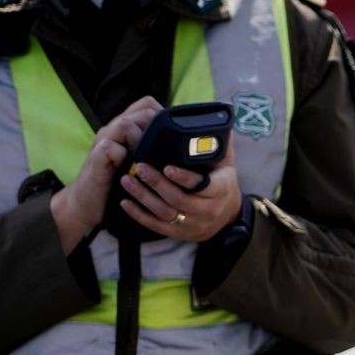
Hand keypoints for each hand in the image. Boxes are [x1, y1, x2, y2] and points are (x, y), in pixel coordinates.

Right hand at [51, 96, 162, 253]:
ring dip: (141, 141)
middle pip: (141, 111)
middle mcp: (114, 129)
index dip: (162, 114)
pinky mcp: (95, 158)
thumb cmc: (116, 182)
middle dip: (156, 129)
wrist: (85, 201)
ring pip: (125, 124)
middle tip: (160, 151)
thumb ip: (154, 149)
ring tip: (144, 159)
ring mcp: (103, 141)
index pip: (147, 104)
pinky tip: (126, 167)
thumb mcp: (139, 161)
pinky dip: (121, 155)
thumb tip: (184, 150)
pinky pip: (109, 147)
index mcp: (125, 128)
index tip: (172, 134)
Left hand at [117, 132, 241, 242]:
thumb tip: (218, 120)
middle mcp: (208, 210)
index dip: (183, 178)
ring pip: (165, 213)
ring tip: (127, 180)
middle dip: (157, 184)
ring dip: (143, 197)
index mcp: (221, 190)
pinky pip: (157, 226)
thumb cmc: (224, 183)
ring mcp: (193, 224)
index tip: (166, 167)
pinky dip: (139, 215)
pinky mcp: (181, 233)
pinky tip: (125, 202)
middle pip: (179, 199)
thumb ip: (221, 144)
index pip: (202, 185)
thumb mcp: (228, 164)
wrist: (228, 216)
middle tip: (139, 167)